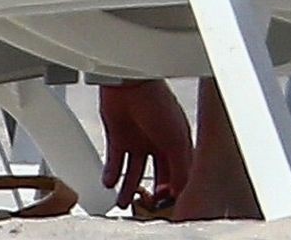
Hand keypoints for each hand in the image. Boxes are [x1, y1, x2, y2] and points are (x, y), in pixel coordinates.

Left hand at [98, 79, 192, 211]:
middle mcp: (157, 143)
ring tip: (122, 202)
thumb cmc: (157, 103)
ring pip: (133, 172)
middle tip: (143, 206)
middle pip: (155, 174)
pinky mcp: (117, 137)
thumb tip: (180, 190)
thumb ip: (179, 167)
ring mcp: (137, 140)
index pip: (177, 171)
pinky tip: (110, 184)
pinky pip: (114, 162)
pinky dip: (111, 175)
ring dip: (127, 188)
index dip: (172, 188)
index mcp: (176, 142)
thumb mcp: (175, 140)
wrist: (129, 84)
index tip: (166, 203)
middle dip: (150, 191)